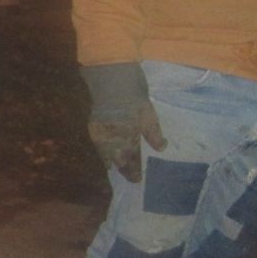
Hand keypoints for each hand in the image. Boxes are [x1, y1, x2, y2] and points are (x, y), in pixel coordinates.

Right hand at [80, 63, 167, 182]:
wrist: (111, 77)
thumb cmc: (133, 95)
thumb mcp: (148, 114)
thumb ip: (153, 133)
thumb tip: (161, 148)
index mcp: (128, 136)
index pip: (131, 157)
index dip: (134, 169)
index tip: (137, 180)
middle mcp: (112, 137)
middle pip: (118, 157)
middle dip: (124, 168)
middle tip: (129, 178)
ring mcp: (101, 131)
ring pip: (106, 152)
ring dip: (112, 161)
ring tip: (114, 169)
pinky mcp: (95, 123)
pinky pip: (98, 143)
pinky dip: (101, 150)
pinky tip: (103, 153)